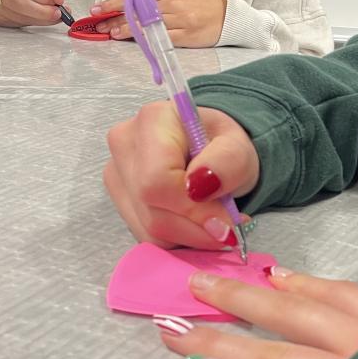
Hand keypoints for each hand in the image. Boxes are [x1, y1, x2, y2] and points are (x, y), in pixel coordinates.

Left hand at [94, 0, 226, 46]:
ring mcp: (179, 18)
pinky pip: (161, 37)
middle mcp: (171, 1)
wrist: (225, 15)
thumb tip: (126, 9)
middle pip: (137, 11)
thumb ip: (153, 0)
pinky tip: (136, 41)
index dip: (113, 4)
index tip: (98, 10)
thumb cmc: (198, 5)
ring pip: (146, 24)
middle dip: (115, 19)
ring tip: (113, 34)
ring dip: (127, 30)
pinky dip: (146, 40)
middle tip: (100, 26)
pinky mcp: (186, 34)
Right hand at [104, 100, 259, 248]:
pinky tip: (193, 222)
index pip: (157, 180)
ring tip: (214, 220)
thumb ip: (227, 164)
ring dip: (189, 235)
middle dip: (196, 227)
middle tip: (227, 226)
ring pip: (148, 229)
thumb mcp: (240, 149)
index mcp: (153, 121)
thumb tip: (199, 188)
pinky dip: (176, 238)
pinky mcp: (119, 198)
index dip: (192, 210)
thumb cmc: (223, 145)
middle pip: (152, 210)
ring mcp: (117, 173)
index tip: (225, 219)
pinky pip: (146, 235)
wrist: (211, 148)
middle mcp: (125, 144)